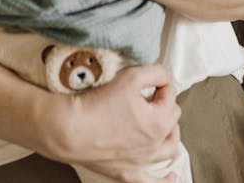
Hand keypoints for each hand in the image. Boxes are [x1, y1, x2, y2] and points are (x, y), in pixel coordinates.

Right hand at [62, 64, 180, 181]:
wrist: (71, 129)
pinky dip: (165, 179)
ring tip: (164, 124)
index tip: (150, 81)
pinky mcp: (128, 174)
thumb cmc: (99, 105)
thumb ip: (155, 72)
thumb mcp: (130, 77)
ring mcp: (142, 162)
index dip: (161, 83)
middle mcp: (155, 144)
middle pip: (172, 119)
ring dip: (170, 134)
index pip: (171, 95)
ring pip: (169, 149)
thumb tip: (166, 76)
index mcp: (159, 121)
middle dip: (164, 104)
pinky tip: (171, 176)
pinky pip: (153, 182)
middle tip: (151, 96)